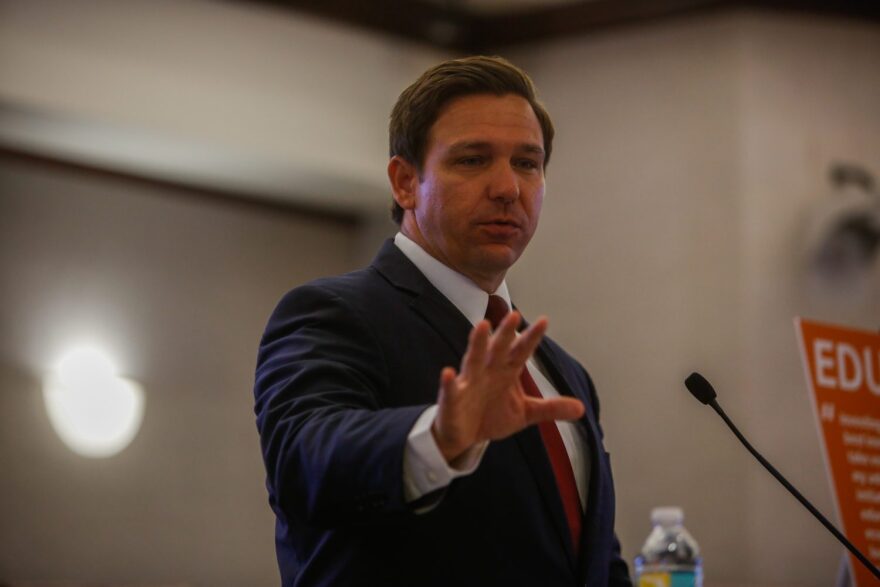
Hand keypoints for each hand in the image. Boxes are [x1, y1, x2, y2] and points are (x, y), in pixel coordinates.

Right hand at [431, 311, 584, 462]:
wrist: (465, 435)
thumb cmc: (492, 415)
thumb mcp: (525, 413)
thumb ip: (550, 408)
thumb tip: (582, 409)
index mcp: (506, 371)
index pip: (521, 351)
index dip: (532, 337)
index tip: (544, 321)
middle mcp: (488, 371)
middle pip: (498, 349)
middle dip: (505, 333)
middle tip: (514, 315)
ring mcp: (469, 382)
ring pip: (473, 359)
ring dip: (477, 343)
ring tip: (481, 326)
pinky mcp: (452, 398)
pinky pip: (450, 389)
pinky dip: (448, 382)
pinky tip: (448, 373)